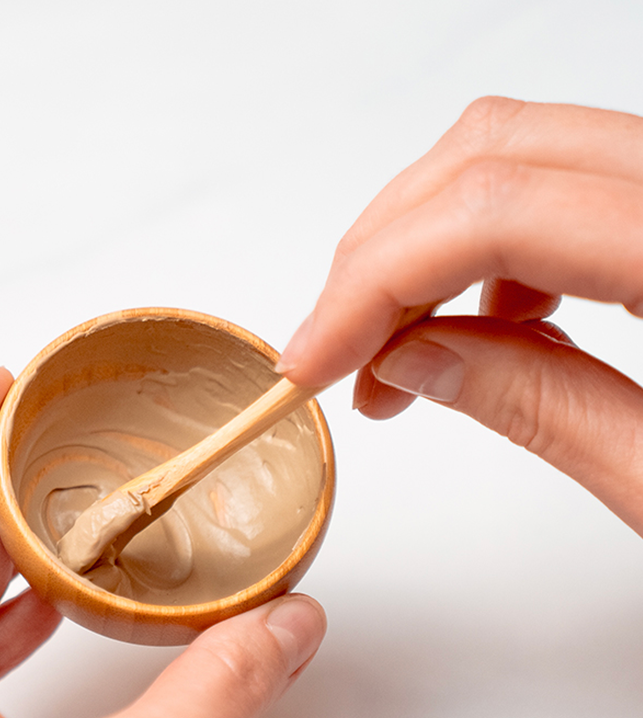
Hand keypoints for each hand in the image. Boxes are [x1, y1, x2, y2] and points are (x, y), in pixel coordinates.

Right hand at [278, 97, 642, 534]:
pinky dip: (489, 250)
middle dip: (379, 255)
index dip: (371, 284)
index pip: (495, 213)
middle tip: (331, 354)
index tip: (308, 363)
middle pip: (492, 153)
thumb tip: (412, 362)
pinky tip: (481, 328)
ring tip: (396, 356)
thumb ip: (546, 410)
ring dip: (425, 249)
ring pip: (518, 156)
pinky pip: (563, 184)